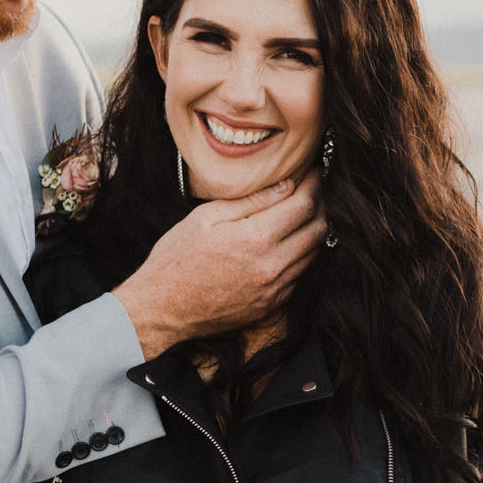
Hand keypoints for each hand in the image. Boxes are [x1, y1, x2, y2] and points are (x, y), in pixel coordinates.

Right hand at [110, 174, 326, 359]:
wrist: (163, 309)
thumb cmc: (177, 259)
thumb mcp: (206, 217)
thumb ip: (250, 201)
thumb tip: (286, 186)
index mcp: (255, 239)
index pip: (303, 204)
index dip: (313, 184)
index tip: (312, 173)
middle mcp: (272, 266)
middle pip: (317, 229)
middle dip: (318, 205)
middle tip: (309, 191)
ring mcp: (274, 289)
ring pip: (313, 253)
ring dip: (311, 230)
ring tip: (298, 215)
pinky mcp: (271, 305)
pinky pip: (299, 274)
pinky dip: (299, 255)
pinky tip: (284, 244)